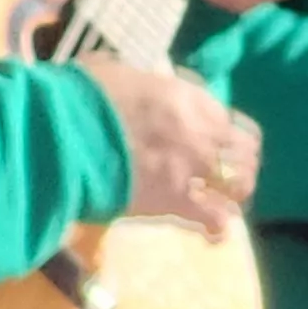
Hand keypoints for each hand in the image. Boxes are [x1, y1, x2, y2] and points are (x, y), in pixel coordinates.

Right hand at [78, 54, 253, 240]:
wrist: (63, 135)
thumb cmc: (82, 97)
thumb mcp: (119, 74)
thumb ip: (141, 82)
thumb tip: (139, 82)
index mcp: (187, 98)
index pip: (228, 118)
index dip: (224, 131)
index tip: (215, 141)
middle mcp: (200, 132)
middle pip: (244, 152)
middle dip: (238, 163)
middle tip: (224, 174)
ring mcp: (191, 168)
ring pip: (239, 183)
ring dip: (235, 192)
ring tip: (224, 201)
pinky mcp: (174, 201)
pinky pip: (212, 217)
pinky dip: (217, 226)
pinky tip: (215, 234)